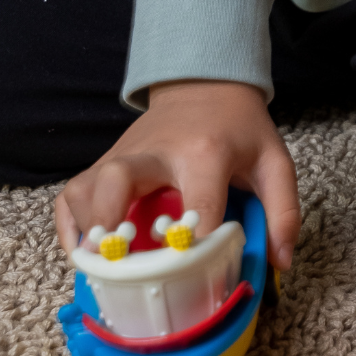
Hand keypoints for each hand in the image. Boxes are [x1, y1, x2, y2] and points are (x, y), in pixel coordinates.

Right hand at [54, 80, 299, 271]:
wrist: (206, 83)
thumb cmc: (239, 129)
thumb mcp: (274, 160)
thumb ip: (283, 209)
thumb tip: (280, 262)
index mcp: (207, 152)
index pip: (198, 201)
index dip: (193, 242)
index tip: (190, 272)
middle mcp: (157, 151)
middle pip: (118, 178)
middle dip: (110, 222)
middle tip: (116, 264)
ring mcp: (124, 154)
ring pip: (87, 186)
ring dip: (87, 228)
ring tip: (102, 263)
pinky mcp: (105, 160)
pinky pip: (71, 194)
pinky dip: (71, 226)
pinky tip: (86, 250)